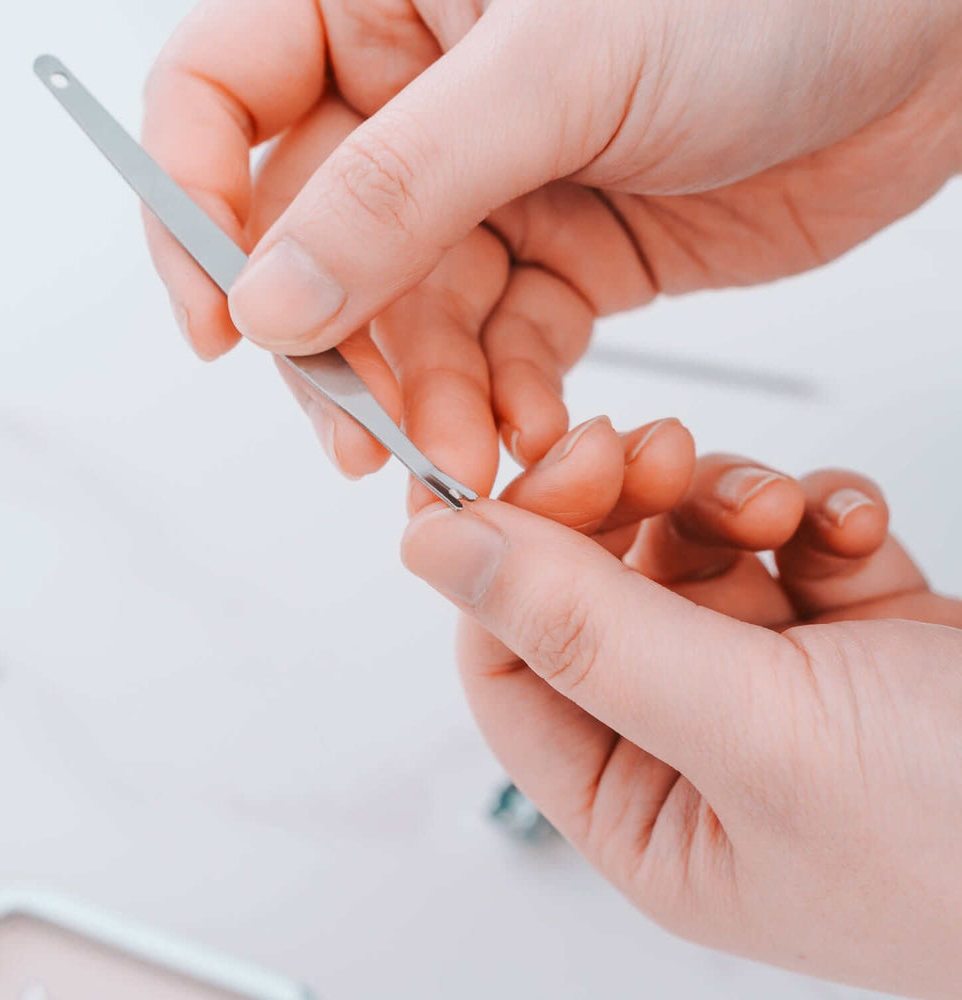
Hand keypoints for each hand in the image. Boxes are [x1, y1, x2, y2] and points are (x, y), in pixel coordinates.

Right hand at [143, 1, 961, 495]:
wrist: (925, 43)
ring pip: (408, 318)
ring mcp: (490, 186)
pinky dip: (504, 400)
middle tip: (363, 441)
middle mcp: (420, 99)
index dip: (192, 210)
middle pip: (311, 244)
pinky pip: (499, 347)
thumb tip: (272, 296)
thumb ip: (402, 188)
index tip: (223, 322)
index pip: (218, 97)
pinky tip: (530, 431)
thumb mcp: (561, 66)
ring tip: (458, 464)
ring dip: (426, 401)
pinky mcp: (560, 257)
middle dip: (334, 353)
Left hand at [401, 417, 961, 996]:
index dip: (512, 558)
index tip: (546, 465)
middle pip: (595, 590)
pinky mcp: (850, 634)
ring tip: (782, 507)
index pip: (511, 662)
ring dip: (725, 500)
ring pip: (688, 549)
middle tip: (657, 448)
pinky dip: (813, 511)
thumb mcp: (755, 730)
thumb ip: (585, 631)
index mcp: (643, 809)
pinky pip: (784, 540)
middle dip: (621, 506)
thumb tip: (433, 552)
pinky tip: (858, 529)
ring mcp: (775, 686)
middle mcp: (694, 748)